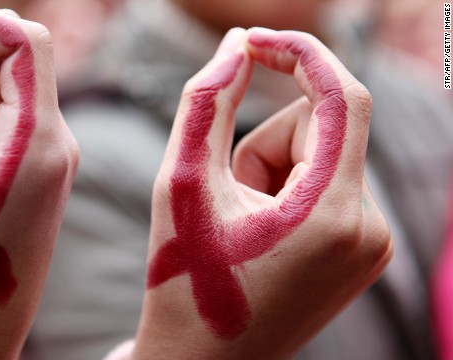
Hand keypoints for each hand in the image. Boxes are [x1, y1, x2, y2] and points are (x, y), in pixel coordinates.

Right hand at [131, 27, 390, 358]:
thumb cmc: (185, 279)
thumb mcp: (183, 184)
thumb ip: (207, 102)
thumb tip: (237, 44)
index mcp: (331, 216)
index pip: (341, 99)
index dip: (299, 54)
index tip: (253, 41)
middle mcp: (370, 229)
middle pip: (321, 129)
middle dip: (264, 144)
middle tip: (225, 197)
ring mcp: (372, 243)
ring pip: (321, 156)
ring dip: (271, 171)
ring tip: (239, 224)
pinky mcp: (363, 249)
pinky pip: (328, 184)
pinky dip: (288, 191)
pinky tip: (260, 235)